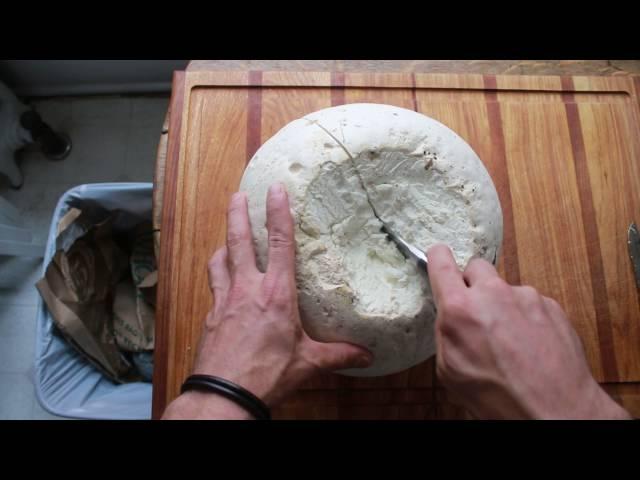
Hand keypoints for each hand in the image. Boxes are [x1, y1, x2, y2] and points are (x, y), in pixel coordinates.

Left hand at [163, 183, 372, 418]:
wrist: (224, 394)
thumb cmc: (267, 374)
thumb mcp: (308, 363)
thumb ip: (338, 355)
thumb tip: (367, 356)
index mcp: (276, 294)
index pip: (279, 243)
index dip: (278, 213)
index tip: (276, 190)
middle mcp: (248, 289)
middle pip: (239, 240)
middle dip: (238, 214)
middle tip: (238, 195)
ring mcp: (225, 300)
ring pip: (220, 259)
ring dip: (224, 242)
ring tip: (227, 235)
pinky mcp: (211, 314)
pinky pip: (213, 284)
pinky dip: (217, 273)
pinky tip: (221, 277)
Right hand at [426, 244, 629, 419]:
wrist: (554, 410)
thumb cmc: (500, 396)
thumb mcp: (450, 370)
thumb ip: (447, 333)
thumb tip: (450, 318)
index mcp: (460, 309)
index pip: (441, 262)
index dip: (438, 257)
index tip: (438, 256)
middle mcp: (493, 294)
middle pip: (476, 267)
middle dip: (473, 285)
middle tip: (477, 311)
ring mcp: (525, 296)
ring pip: (505, 288)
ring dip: (502, 305)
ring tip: (509, 340)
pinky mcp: (550, 305)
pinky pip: (530, 302)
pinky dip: (526, 317)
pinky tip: (529, 344)